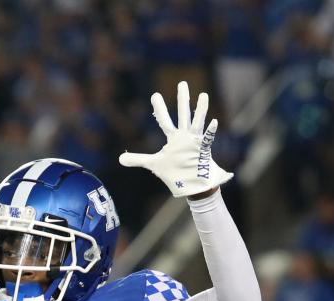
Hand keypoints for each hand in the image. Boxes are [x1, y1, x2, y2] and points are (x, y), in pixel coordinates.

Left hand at [119, 81, 232, 197]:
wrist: (190, 185)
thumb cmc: (174, 174)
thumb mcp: (153, 164)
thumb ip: (138, 159)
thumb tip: (119, 159)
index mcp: (173, 138)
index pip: (164, 120)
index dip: (159, 108)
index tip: (155, 95)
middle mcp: (184, 137)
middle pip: (183, 115)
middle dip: (182, 99)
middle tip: (182, 83)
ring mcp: (194, 142)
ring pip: (197, 123)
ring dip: (200, 110)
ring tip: (203, 95)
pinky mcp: (203, 150)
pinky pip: (207, 139)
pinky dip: (210, 132)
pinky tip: (214, 122)